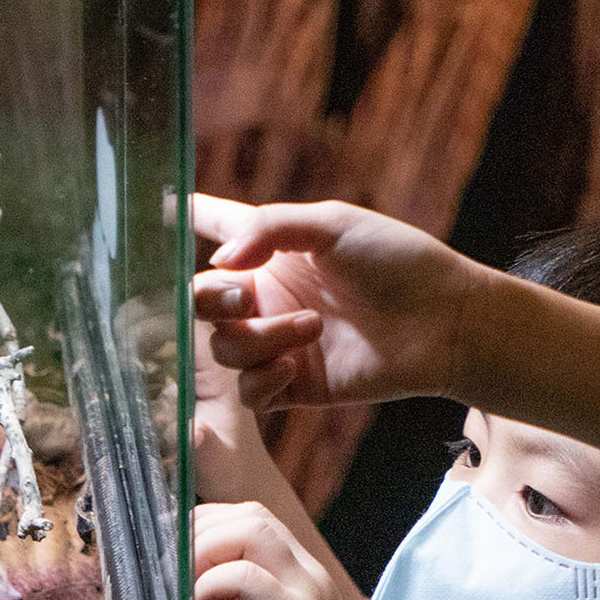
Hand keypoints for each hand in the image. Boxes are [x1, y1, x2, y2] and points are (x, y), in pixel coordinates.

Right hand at [192, 197, 489, 413]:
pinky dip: (260, 380)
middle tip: (244, 292)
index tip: (155, 209)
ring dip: (256, 337)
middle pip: (198, 299)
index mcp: (272, 249)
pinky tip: (292, 366)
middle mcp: (266, 295)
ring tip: (310, 327)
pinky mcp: (294, 384)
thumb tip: (219, 262)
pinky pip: (247, 391)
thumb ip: (269, 229)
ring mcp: (277, 341)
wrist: (444, 321)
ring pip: (221, 347)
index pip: (214, 228)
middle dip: (209, 296)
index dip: (181, 218)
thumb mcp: (333, 223)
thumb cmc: (398, 261)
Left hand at [193, 500, 387, 599]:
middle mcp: (305, 572)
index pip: (251, 519)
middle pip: (248, 515)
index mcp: (299, 574)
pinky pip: (244, 576)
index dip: (208, 528)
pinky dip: (210, 586)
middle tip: (171, 575)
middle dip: (200, 534)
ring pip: (249, 530)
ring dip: (202, 554)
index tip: (176, 560)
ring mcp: (304, 589)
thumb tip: (192, 599)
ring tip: (181, 592)